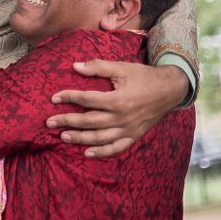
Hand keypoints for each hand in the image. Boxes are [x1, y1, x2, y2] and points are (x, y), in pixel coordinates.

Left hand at [46, 61, 188, 157]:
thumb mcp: (122, 68)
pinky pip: (117, 147)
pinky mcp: (135, 135)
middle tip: (49, 122)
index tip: (53, 98)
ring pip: (100, 137)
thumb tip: (75, 66)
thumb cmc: (144, 76)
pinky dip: (102, 152)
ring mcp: (129, 129)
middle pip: (89, 121)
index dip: (69, 97)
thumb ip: (98, 67)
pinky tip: (88, 153)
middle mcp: (122, 117)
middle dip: (68, 121)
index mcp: (117, 100)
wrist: (171, 89)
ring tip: (63, 137)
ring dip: (80, 138)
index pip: (86, 100)